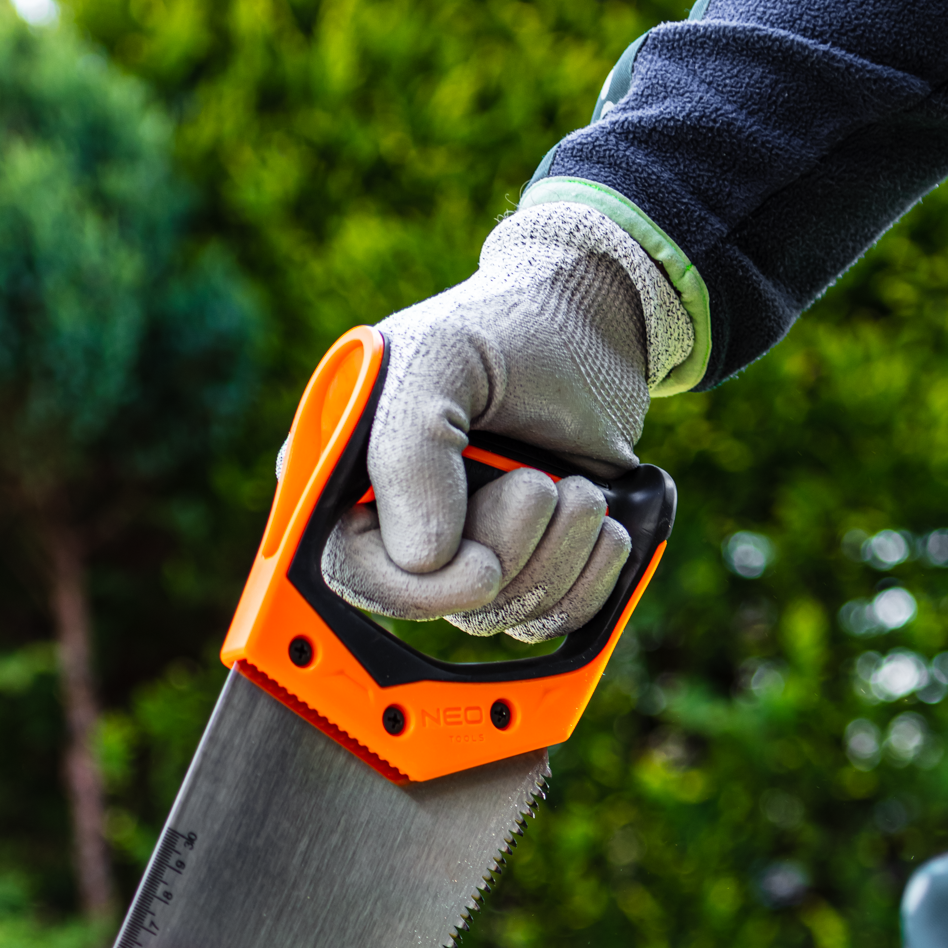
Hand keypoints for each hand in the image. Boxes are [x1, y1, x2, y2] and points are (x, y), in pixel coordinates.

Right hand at [322, 207, 651, 641]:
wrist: (596, 326)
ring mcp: (460, 553)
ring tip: (577, 487)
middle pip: (435, 604)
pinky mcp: (521, 570)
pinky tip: (602, 524)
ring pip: (498, 617)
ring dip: (559, 552)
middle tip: (539, 484)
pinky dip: (589, 578)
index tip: (484, 567)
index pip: (351, 573)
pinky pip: (548, 621)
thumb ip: (408, 451)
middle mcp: (393, 525)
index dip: (416, 591)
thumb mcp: (441, 358)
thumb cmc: (507, 330)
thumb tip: (421, 559)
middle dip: (508, 552)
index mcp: (346, 476)